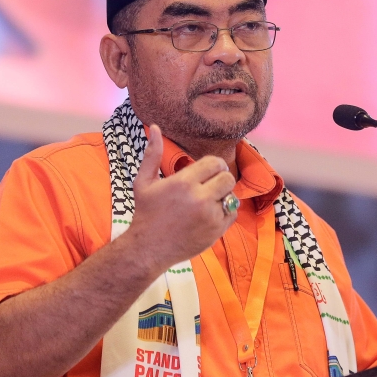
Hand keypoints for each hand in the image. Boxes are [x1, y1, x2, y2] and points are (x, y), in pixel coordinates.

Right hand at [124, 125, 236, 271]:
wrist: (148, 249)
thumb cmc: (146, 213)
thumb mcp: (144, 182)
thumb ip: (152, 154)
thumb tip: (155, 127)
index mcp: (183, 183)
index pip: (214, 163)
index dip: (213, 165)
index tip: (207, 171)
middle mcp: (199, 198)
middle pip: (227, 178)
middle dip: (220, 179)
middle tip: (210, 185)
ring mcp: (210, 216)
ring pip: (231, 196)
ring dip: (222, 196)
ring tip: (208, 200)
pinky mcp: (217, 231)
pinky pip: (232, 213)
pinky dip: (225, 212)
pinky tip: (210, 214)